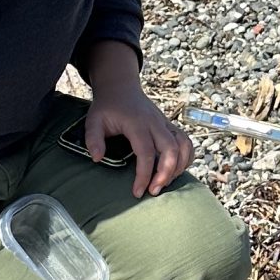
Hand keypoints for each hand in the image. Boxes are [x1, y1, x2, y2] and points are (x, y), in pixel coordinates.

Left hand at [84, 82, 191, 198]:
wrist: (120, 88)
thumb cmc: (107, 107)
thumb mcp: (93, 120)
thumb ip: (93, 138)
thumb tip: (97, 158)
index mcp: (137, 123)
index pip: (146, 152)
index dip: (144, 175)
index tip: (137, 192)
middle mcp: (155, 123)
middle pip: (171, 150)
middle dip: (166, 174)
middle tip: (153, 191)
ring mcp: (165, 123)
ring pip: (184, 146)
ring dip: (179, 167)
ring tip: (165, 183)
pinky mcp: (170, 126)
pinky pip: (186, 142)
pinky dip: (186, 157)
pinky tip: (175, 171)